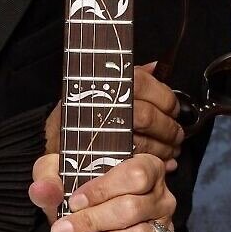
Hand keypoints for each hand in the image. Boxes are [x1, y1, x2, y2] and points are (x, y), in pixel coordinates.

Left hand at [28, 152, 175, 231]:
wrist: (88, 217)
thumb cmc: (81, 192)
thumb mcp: (62, 175)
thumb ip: (50, 179)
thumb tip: (43, 190)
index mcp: (147, 168)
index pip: (134, 175)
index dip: (102, 190)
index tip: (74, 202)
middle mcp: (162, 197)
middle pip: (131, 209)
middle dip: (91, 223)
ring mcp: (165, 228)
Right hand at [42, 61, 183, 167]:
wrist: (53, 149)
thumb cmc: (81, 116)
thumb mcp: (101, 88)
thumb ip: (130, 76)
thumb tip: (156, 66)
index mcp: (103, 84)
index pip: (141, 83)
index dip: (164, 97)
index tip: (174, 109)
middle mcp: (101, 106)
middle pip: (145, 116)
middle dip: (168, 127)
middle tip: (177, 135)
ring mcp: (100, 135)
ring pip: (143, 141)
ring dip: (165, 148)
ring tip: (172, 150)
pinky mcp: (100, 160)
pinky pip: (135, 161)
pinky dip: (155, 163)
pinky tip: (164, 165)